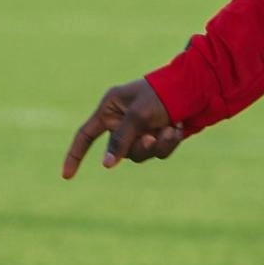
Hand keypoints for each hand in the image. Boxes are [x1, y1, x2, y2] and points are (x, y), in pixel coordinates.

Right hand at [62, 78, 182, 178]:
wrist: (196, 88)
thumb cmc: (161, 94)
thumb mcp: (137, 115)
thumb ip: (121, 140)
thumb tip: (107, 164)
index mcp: (110, 108)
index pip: (86, 135)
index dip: (75, 155)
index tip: (67, 176)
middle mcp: (123, 121)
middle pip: (120, 151)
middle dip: (138, 147)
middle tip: (150, 137)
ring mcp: (141, 130)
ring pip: (141, 155)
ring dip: (157, 145)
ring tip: (171, 129)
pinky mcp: (158, 136)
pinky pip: (158, 151)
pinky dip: (169, 142)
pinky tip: (179, 128)